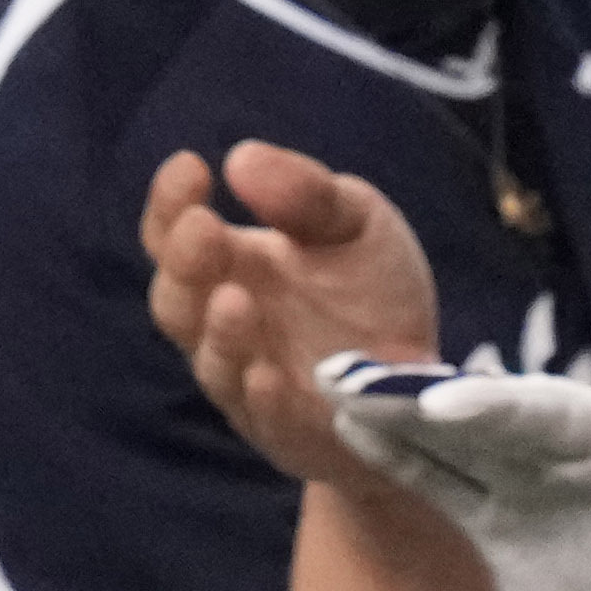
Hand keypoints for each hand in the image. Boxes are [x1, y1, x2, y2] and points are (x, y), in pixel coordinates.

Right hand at [146, 146, 442, 492]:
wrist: (420, 385)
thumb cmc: (373, 295)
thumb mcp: (358, 224)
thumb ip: (308, 194)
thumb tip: (242, 158)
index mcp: (229, 267)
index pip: (172, 236)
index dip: (170, 205)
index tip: (192, 167)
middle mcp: (223, 327)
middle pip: (176, 300)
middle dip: (186, 264)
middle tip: (206, 228)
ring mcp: (251, 384)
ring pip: (213, 363)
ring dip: (221, 333)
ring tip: (237, 298)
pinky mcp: (290, 432)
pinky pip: (267, 420)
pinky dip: (265, 400)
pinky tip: (269, 375)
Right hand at [317, 364, 590, 590]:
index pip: (554, 413)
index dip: (496, 405)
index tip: (439, 401)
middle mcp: (578, 450)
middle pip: (490, 417)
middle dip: (421, 398)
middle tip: (347, 372)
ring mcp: (539, 489)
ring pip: (458, 448)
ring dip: (398, 423)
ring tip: (329, 392)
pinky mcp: (513, 531)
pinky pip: (451, 493)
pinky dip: (405, 468)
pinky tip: (355, 439)